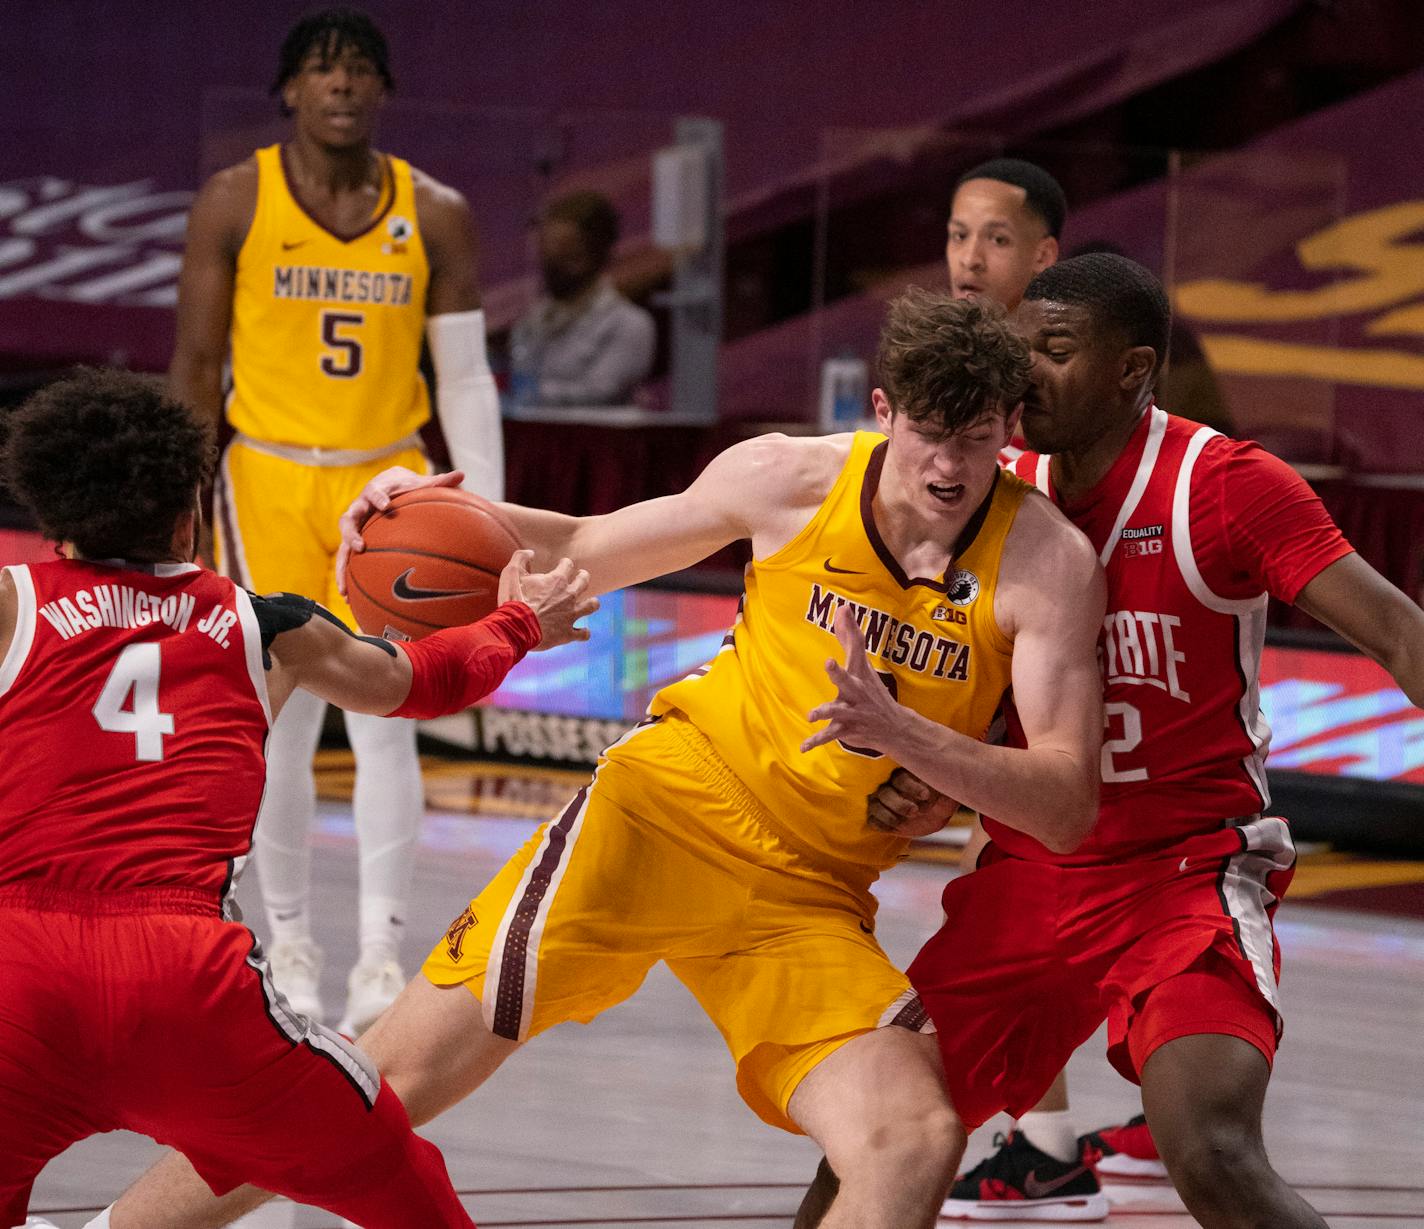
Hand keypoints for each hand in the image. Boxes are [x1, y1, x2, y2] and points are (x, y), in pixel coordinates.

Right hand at [335, 467, 464, 594]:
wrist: (386, 485)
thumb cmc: (405, 486)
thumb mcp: (420, 483)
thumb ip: (438, 482)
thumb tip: (461, 473)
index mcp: (375, 492)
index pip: (373, 492)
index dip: (378, 498)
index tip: (385, 505)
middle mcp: (359, 508)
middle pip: (347, 519)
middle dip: (351, 533)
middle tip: (361, 546)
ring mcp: (355, 526)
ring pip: (342, 544)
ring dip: (342, 565)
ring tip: (344, 587)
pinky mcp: (355, 539)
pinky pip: (347, 559)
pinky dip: (346, 577)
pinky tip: (349, 597)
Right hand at [498, 550, 598, 649]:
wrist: (516, 627)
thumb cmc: (513, 599)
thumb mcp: (511, 573)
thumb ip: (520, 558)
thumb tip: (530, 553)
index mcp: (556, 580)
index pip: (568, 565)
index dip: (565, 564)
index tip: (562, 565)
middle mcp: (568, 595)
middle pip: (584, 581)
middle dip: (583, 577)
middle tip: (581, 577)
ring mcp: (570, 614)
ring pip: (591, 605)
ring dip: (592, 603)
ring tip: (590, 603)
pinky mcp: (567, 633)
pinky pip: (583, 634)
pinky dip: (583, 633)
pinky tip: (581, 632)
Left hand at [802, 605, 904, 754]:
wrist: (893, 726)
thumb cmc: (872, 690)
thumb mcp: (861, 664)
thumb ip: (849, 637)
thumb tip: (843, 608)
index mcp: (859, 675)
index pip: (855, 650)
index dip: (850, 632)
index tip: (843, 612)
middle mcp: (856, 692)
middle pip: (848, 680)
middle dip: (838, 673)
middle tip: (829, 663)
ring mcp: (852, 711)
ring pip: (838, 711)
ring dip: (825, 711)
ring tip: (812, 714)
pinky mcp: (846, 729)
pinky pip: (829, 735)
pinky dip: (815, 741)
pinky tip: (803, 747)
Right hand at [867, 768, 958, 836]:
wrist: (934, 816)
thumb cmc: (940, 799)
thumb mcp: (947, 793)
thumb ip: (946, 787)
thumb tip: (948, 779)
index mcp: (904, 775)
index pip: (901, 778)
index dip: (911, 787)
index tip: (926, 795)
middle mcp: (888, 786)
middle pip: (885, 793)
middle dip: (899, 804)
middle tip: (915, 812)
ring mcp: (880, 802)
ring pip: (875, 806)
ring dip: (889, 816)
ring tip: (904, 822)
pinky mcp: (878, 818)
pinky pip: (872, 821)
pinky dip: (882, 825)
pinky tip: (894, 828)